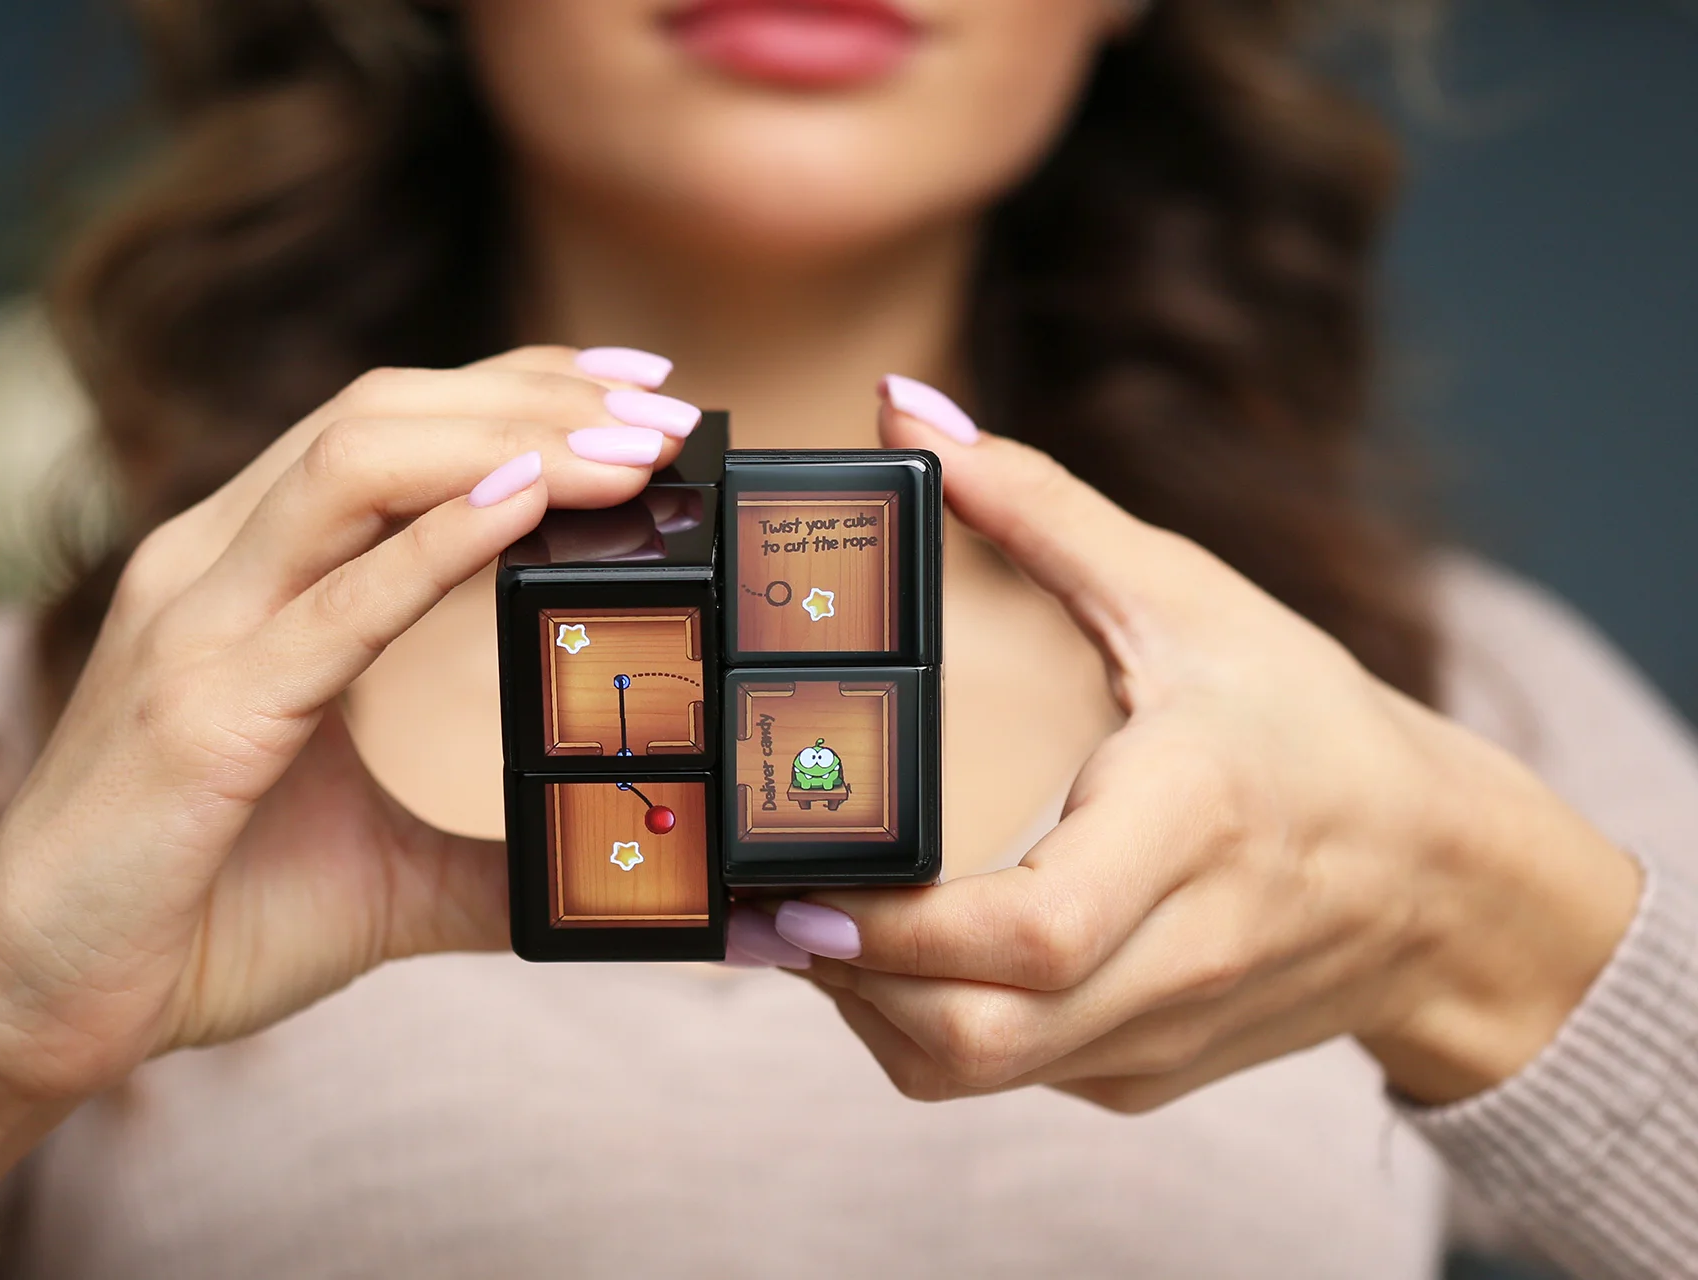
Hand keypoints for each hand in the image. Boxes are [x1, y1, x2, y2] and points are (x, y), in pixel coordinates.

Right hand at [0, 346, 698, 1272]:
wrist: (35, 1004)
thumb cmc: (194, 918)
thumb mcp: (376, 869)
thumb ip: (489, 856)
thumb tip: (607, 872)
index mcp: (250, 576)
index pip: (391, 429)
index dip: (516, 385)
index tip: (639, 381)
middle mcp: (213, 568)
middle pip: (382, 414)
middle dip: (536, 395)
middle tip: (669, 407)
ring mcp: (195, 627)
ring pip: (354, 466)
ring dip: (509, 441)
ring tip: (632, 447)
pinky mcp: (198, 714)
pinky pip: (332, 604)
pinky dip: (434, 545)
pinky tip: (525, 506)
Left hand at [775, 384, 1642, 1114]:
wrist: (1443, 886)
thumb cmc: (1313, 728)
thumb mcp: (1189, 598)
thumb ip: (1042, 507)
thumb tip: (908, 415)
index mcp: (1194, 824)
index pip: (1034, 931)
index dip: (896, 927)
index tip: (799, 876)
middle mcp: (1180, 953)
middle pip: (975, 1034)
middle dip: (844, 978)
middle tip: (768, 895)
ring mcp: (1159, 1032)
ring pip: (970, 1070)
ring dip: (868, 1008)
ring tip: (818, 915)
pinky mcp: (1144, 1076)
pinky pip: (1004, 1073)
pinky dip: (926, 1021)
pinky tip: (900, 948)